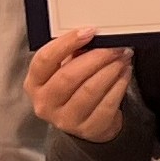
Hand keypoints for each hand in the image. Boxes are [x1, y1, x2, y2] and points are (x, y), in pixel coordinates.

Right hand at [29, 26, 134, 142]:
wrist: (86, 122)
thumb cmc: (74, 89)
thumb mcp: (65, 70)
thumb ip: (73, 54)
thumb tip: (94, 36)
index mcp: (34, 83)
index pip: (45, 59)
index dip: (67, 43)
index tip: (90, 31)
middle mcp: (45, 103)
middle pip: (70, 75)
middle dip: (97, 57)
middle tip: (115, 47)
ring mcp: (65, 120)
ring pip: (90, 89)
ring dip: (111, 69)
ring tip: (123, 57)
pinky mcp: (88, 129)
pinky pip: (107, 104)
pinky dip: (119, 85)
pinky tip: (125, 73)